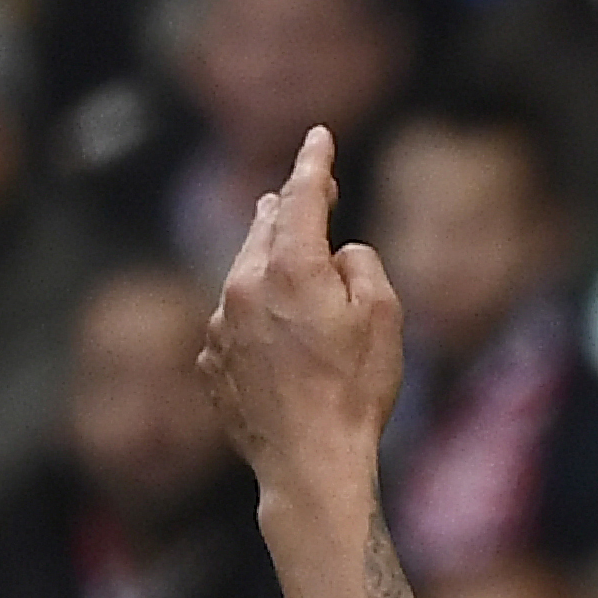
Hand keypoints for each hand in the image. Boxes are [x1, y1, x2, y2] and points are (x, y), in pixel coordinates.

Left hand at [199, 123, 405, 513]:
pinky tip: (278, 342)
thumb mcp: (385, 319)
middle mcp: (243, 284)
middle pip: (264, 229)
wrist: (309, 462)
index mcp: (290, 267)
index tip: (318, 136)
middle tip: (298, 190)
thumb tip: (340, 254)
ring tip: (284, 256)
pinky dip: (255, 316)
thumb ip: (363, 266)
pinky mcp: (211, 360)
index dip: (314, 162)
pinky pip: (234, 322)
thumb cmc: (356, 392)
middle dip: (284, 207)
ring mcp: (221, 323)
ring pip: (243, 274)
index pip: (302, 196)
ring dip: (267, 262)